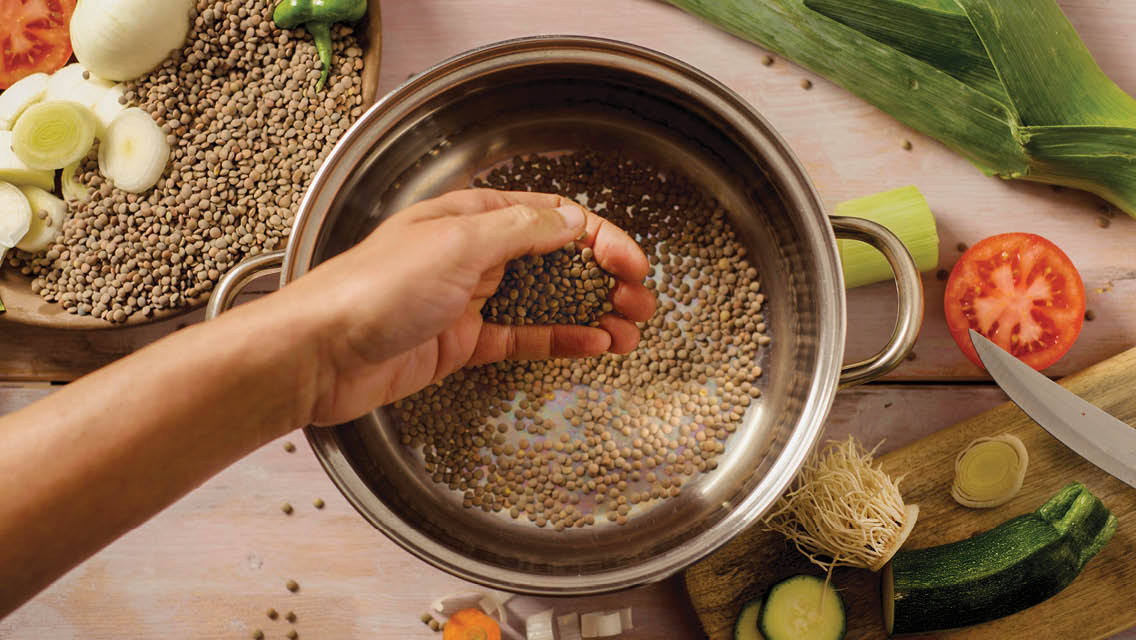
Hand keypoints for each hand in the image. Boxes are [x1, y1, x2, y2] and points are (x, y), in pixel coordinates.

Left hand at [272, 189, 655, 424]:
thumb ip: (520, 231)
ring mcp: (471, 298)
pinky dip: (561, 340)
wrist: (320, 354)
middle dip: (604, 277)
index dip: (599, 238)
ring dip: (592, 312)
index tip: (632, 264)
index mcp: (471, 215)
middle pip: (556, 259)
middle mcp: (475, 252)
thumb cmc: (372, 289)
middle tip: (642, 302)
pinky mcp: (464, 341)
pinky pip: (524, 337)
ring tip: (632, 330)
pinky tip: (595, 347)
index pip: (552, 218)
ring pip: (546, 300)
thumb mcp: (456, 244)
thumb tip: (571, 219)